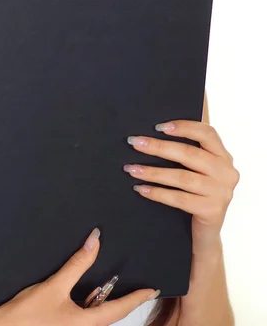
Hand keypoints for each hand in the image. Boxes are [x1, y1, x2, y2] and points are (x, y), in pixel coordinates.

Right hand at [0, 228, 158, 325]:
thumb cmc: (25, 316)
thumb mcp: (55, 286)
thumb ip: (77, 264)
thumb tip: (95, 240)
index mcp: (87, 325)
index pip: (120, 309)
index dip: (138, 297)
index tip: (152, 289)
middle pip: (110, 315)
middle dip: (123, 301)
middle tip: (136, 285)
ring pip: (97, 318)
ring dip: (104, 303)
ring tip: (112, 287)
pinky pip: (83, 319)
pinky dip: (89, 306)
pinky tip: (85, 295)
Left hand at [124, 120, 239, 254]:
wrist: (207, 231)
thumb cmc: (198, 193)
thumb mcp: (200, 169)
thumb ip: (189, 151)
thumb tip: (155, 134)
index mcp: (223, 156)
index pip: (207, 133)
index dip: (184, 127)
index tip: (158, 127)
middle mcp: (226, 172)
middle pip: (189, 154)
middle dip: (158, 147)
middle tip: (134, 143)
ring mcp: (220, 192)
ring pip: (181, 177)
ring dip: (152, 172)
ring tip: (132, 169)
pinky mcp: (211, 210)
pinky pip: (178, 198)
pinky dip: (157, 193)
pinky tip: (141, 188)